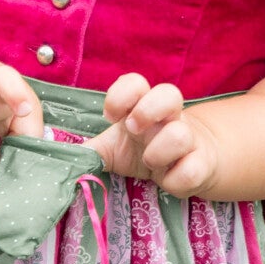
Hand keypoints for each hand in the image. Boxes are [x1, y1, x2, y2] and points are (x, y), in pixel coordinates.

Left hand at [96, 74, 219, 195]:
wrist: (188, 165)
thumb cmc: (143, 150)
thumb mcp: (113, 148)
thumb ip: (90, 150)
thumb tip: (62, 156)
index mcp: (144, 106)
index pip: (136, 82)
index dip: (120, 96)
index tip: (110, 117)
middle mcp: (169, 117)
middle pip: (170, 92)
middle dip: (147, 111)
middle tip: (132, 131)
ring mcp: (189, 140)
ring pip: (181, 134)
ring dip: (158, 152)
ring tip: (149, 161)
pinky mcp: (202, 166)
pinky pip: (192, 170)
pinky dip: (174, 180)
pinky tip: (166, 181)